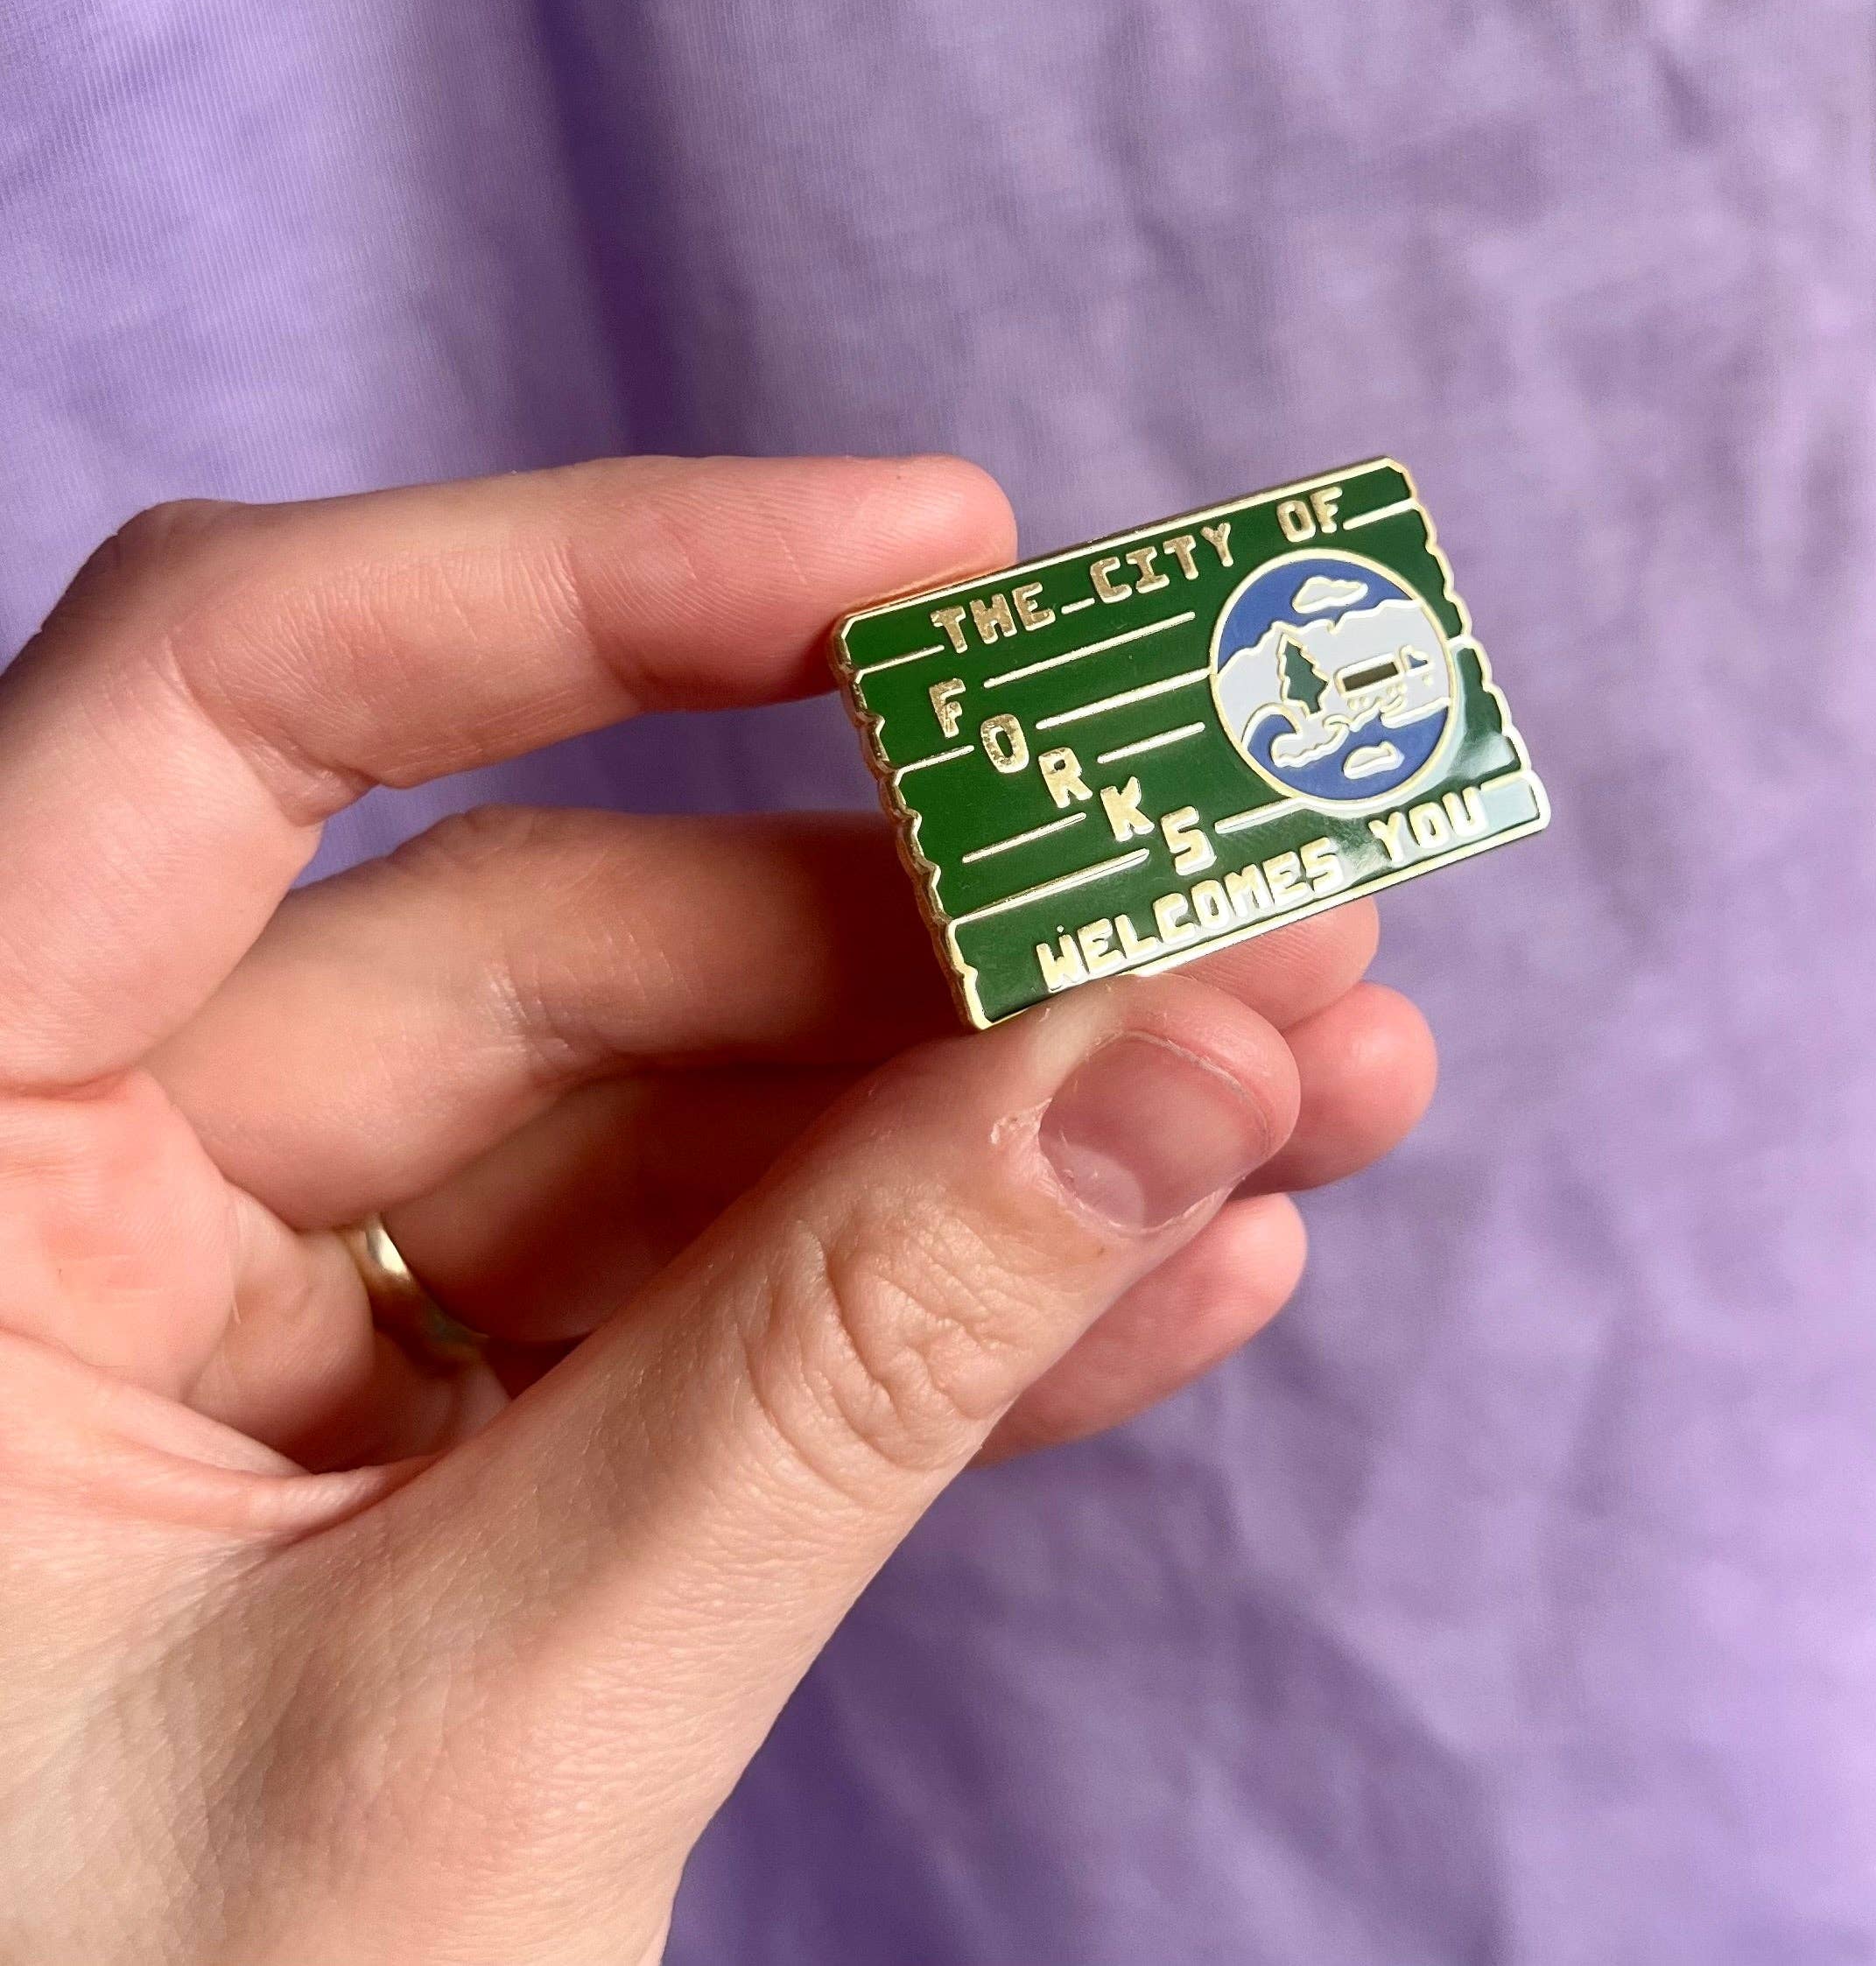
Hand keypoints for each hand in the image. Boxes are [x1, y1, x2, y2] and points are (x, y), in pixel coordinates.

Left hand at [0, 458, 1434, 1964]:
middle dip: (947, 930)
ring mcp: (253, 1345)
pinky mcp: (406, 1479)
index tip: (963, 557)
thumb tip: (1181, 1063)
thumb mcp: (477, 1747)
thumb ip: (843, 1380)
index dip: (617, 577)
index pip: (252, 696)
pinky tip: (1189, 1273)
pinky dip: (934, 1314)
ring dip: (1006, 1118)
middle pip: (560, 925)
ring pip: (675, 1130)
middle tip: (1266, 898)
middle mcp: (64, 1195)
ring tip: (1320, 1076)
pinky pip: (691, 1324)